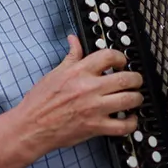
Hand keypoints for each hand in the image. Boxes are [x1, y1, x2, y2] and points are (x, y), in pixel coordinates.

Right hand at [15, 35, 142, 152]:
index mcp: (80, 72)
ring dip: (136, 98)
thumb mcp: (55, 73)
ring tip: (134, 97)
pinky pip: (123, 126)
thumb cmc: (39, 101)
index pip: (109, 55)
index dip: (121, 57)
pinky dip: (131, 123)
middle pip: (126, 78)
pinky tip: (130, 119)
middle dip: (135, 78)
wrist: (31, 127)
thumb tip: (73, 40)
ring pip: (129, 100)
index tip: (121, 62)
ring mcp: (94, 108)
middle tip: (135, 80)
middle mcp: (90, 88)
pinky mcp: (95, 127)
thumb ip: (71, 56)